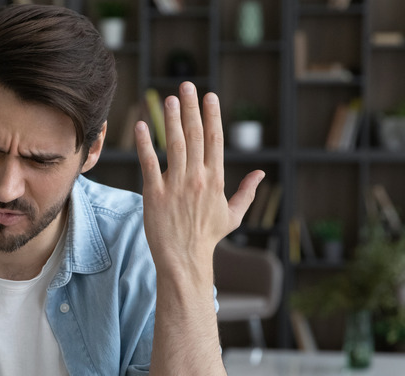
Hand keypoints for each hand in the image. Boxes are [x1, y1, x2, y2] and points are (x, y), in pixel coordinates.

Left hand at [135, 82, 263, 270]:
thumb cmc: (207, 237)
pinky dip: (145, 144)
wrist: (184, 259)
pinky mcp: (154, 195)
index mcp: (216, 180)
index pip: (215, 140)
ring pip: (174, 145)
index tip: (210, 96)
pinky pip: (149, 164)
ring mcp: (176, 186)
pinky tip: (142, 125)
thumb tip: (262, 173)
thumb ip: (247, 192)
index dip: (212, 116)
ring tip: (169, 99)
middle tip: (186, 86)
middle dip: (191, 108)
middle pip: (195, 136)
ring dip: (171, 120)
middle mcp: (197, 179)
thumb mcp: (233, 215)